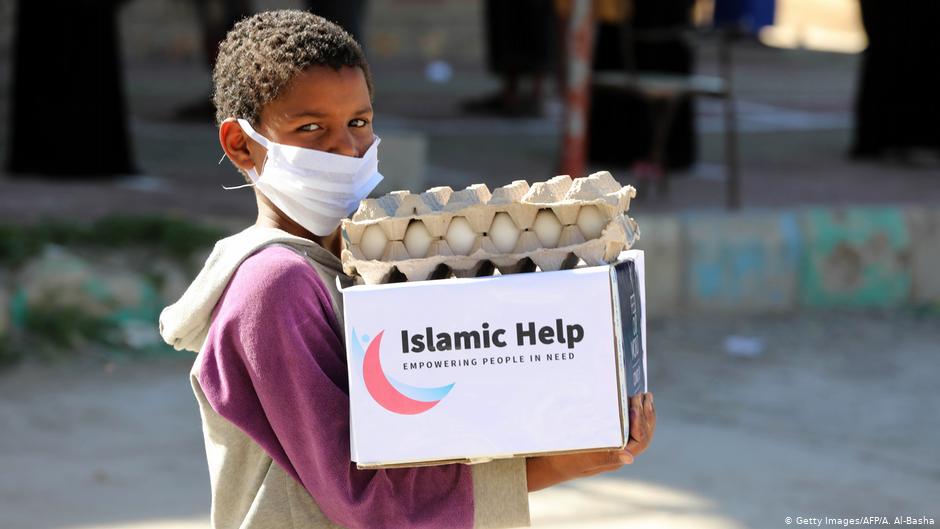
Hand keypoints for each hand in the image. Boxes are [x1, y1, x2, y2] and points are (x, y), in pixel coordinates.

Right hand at [526, 392, 655, 491]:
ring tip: (644, 397)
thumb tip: (631, 458)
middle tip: (646, 396)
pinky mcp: (606, 438)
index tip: (634, 405)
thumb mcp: (584, 456)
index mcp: (616, 458)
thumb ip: (606, 455)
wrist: (549, 463)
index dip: (640, 422)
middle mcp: (619, 453)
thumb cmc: (565, 459)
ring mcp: (614, 446)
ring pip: (636, 430)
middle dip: (646, 415)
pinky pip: (626, 427)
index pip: (639, 441)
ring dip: (643, 413)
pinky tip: (629, 402)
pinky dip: (631, 414)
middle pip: (643, 435)